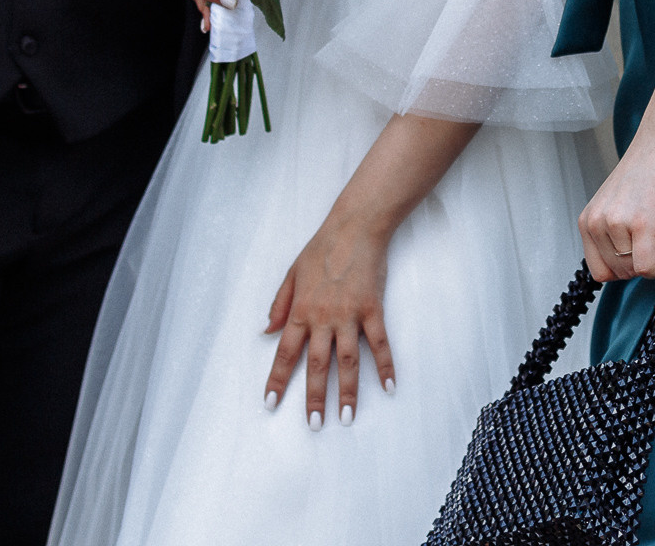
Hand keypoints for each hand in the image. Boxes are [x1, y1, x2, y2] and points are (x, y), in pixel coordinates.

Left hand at [264, 211, 394, 427]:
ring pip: (348, 361)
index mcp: (300, 311)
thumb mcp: (291, 274)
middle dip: (315, 398)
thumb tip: (265, 331)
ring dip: (348, 391)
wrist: (354, 228)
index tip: (270, 404)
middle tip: (314, 425)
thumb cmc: (321, 249)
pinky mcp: (373, 310)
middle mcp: (323, 318)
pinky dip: (385, 365)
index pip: (285, 352)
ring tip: (348, 417)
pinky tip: (389, 387)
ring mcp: (349, 316)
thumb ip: (279, 304)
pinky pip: (380, 343)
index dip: (277, 379)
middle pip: (317, 365)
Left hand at [578, 139, 654, 281]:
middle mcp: (597, 223)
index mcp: (587, 221)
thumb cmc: (641, 176)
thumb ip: (609, 234)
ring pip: (633, 270)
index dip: (619, 269)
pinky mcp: (641, 225)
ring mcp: (617, 224)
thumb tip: (624, 265)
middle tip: (649, 240)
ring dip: (650, 258)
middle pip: (616, 272)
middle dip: (637, 263)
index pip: (597, 270)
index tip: (633, 256)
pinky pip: (646, 267)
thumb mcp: (611, 207)